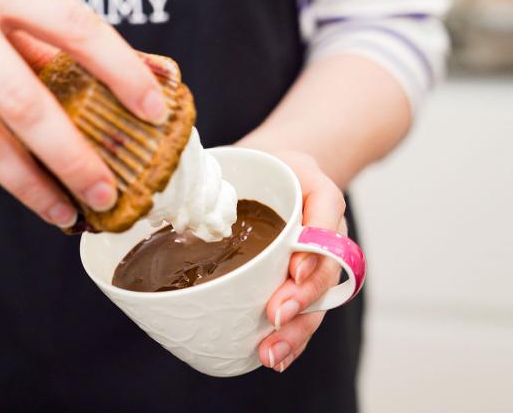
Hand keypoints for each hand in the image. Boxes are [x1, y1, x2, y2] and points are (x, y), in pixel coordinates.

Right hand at [0, 0, 167, 227]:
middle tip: (108, 192)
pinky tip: (19, 187)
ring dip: (31, 186)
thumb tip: (108, 72)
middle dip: (73, 157)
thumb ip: (37, 28)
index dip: (120, 70)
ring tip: (66, 212)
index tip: (152, 108)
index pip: (72, 27)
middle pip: (26, 104)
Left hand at [235, 146, 346, 372]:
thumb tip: (185, 209)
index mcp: (315, 189)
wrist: (265, 171)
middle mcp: (325, 229)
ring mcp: (316, 260)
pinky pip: (302, 312)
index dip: (315, 247)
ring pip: (318, 300)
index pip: (327, 214)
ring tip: (271, 354)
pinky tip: (274, 357)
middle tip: (276, 316)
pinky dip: (290, 338)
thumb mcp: (245, 155)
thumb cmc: (253, 166)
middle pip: (327, 268)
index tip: (293, 271)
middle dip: (303, 298)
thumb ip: (225, 175)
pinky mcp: (299, 282)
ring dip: (296, 330)